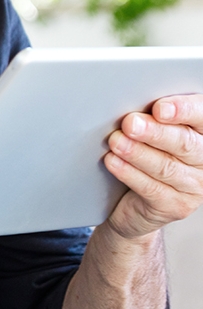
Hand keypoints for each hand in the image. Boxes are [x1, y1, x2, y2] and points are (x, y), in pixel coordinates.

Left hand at [104, 93, 202, 238]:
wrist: (137, 197)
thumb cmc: (147, 150)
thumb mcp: (153, 127)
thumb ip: (152, 114)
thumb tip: (132, 102)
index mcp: (202, 132)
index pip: (200, 116)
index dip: (183, 110)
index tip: (159, 108)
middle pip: (184, 143)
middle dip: (155, 132)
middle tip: (130, 123)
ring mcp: (193, 186)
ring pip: (166, 167)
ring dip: (137, 152)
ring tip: (116, 141)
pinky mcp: (175, 206)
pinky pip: (152, 188)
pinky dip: (130, 173)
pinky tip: (114, 161)